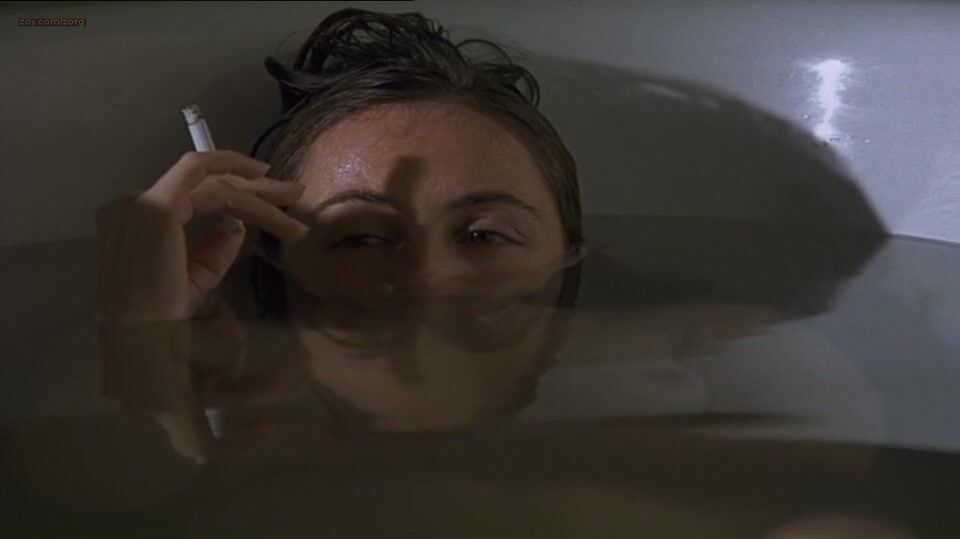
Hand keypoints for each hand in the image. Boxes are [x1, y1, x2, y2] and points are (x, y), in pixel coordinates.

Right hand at [96, 150, 307, 322]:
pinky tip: (264, 182)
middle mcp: (132, 204)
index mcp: (135, 220)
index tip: (270, 204)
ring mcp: (142, 202)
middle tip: (293, 191)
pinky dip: (238, 176)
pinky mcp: (159, 207)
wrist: (143, 336)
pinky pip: (209, 184)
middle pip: (203, 184)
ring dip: (257, 190)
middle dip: (252, 185)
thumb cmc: (164, 317)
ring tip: (294, 197)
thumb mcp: (195, 277)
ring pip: (212, 184)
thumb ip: (213, 249)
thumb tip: (237, 225)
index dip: (233, 193)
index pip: (190, 196)